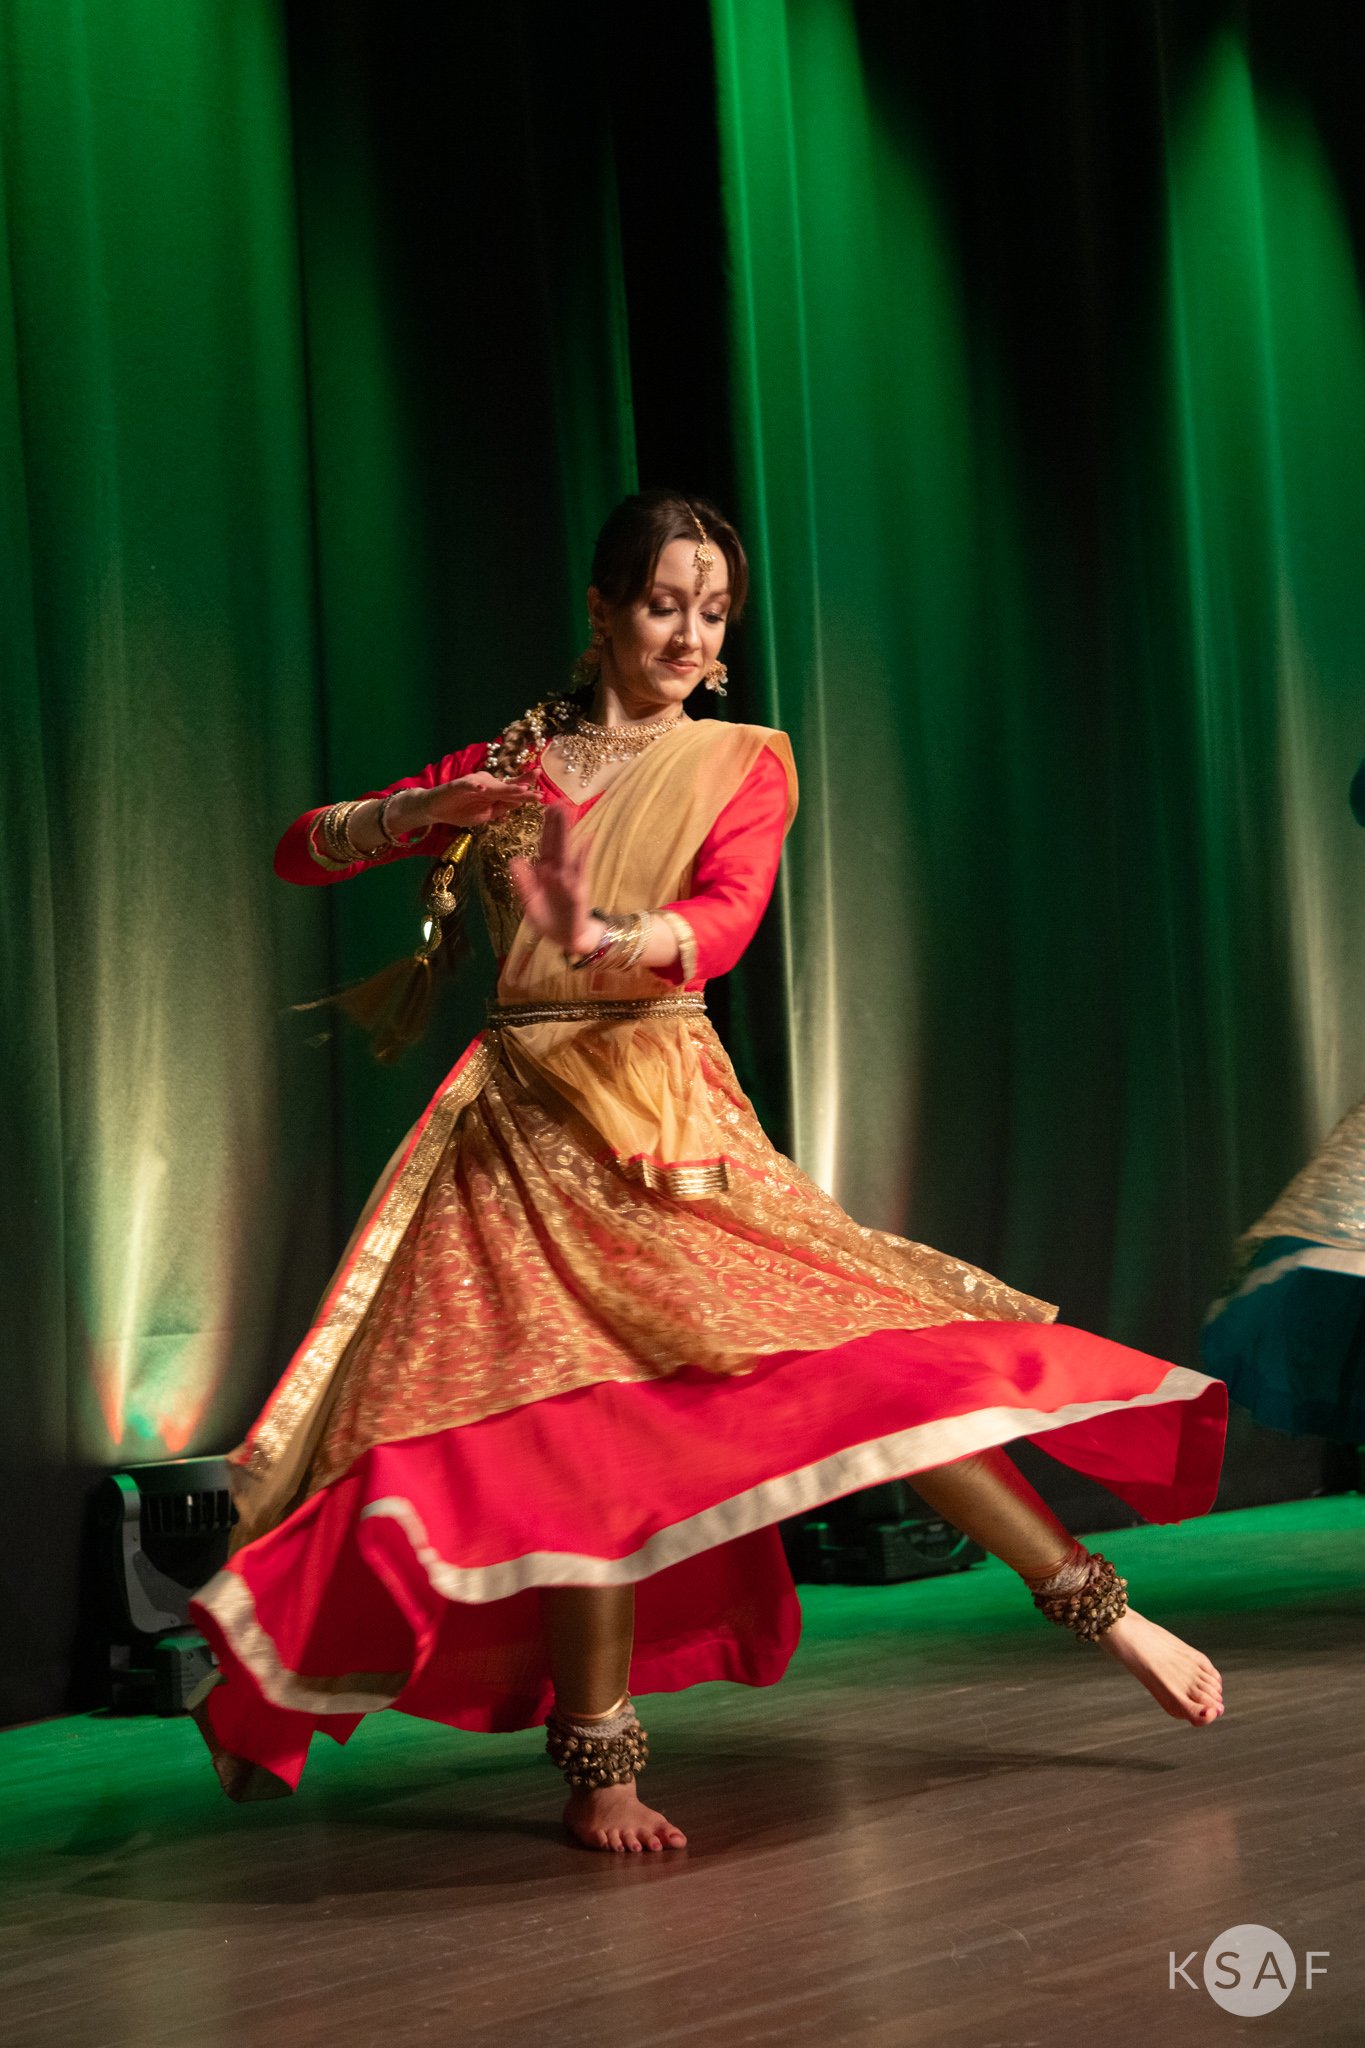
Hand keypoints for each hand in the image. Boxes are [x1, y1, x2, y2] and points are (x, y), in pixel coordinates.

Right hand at [400, 771, 536, 831]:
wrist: (435, 810)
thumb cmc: (460, 811)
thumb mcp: (485, 815)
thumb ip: (501, 808)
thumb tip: (520, 804)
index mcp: (493, 793)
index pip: (512, 791)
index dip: (526, 791)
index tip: (542, 794)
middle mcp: (486, 785)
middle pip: (507, 785)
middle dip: (523, 784)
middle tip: (538, 778)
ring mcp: (472, 784)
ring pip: (492, 785)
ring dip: (506, 787)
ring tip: (520, 790)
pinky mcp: (457, 785)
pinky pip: (468, 785)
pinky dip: (475, 786)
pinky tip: (482, 789)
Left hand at [508, 803, 599, 954]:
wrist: (568, 938)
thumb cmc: (549, 920)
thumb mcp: (529, 902)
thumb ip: (522, 882)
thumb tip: (514, 860)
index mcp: (545, 871)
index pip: (544, 844)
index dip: (545, 826)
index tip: (546, 806)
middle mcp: (558, 870)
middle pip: (557, 842)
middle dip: (557, 822)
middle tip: (558, 799)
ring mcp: (570, 878)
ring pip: (568, 850)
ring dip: (568, 831)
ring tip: (569, 811)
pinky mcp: (579, 890)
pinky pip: (580, 871)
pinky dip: (583, 855)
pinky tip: (586, 839)